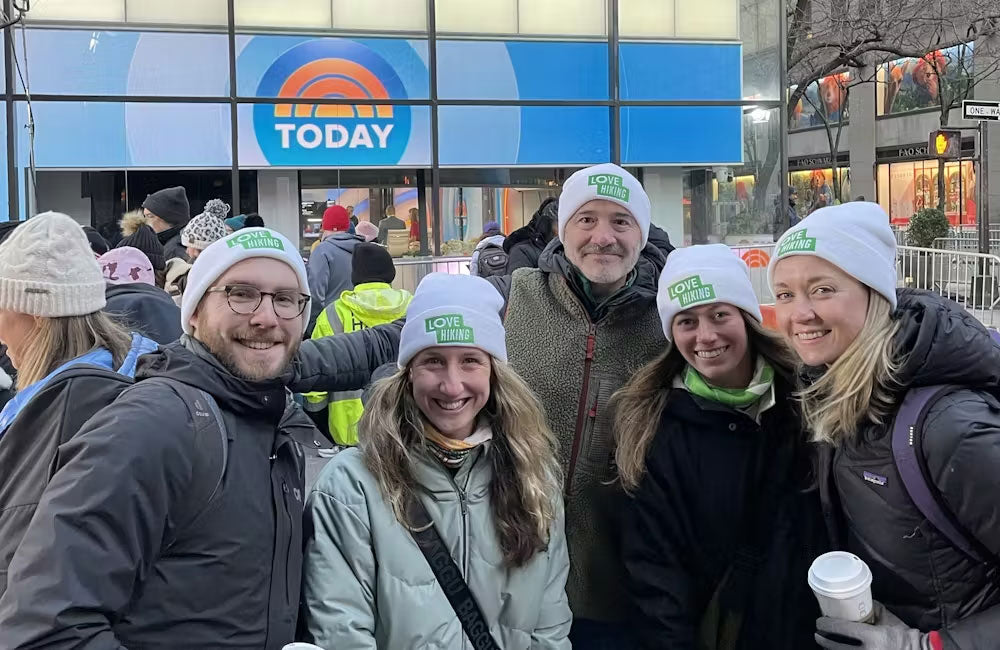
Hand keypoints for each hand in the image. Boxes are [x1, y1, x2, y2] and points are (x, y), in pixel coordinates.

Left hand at [815, 602, 933, 649]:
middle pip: (835, 646)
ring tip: (825, 643)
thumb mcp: (888, 619)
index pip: (841, 629)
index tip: (820, 621)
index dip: (826, 625)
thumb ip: (873, 609)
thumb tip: (857, 599)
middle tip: (818, 633)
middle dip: (822, 639)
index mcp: (873, 637)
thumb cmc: (904, 635)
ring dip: (829, 649)